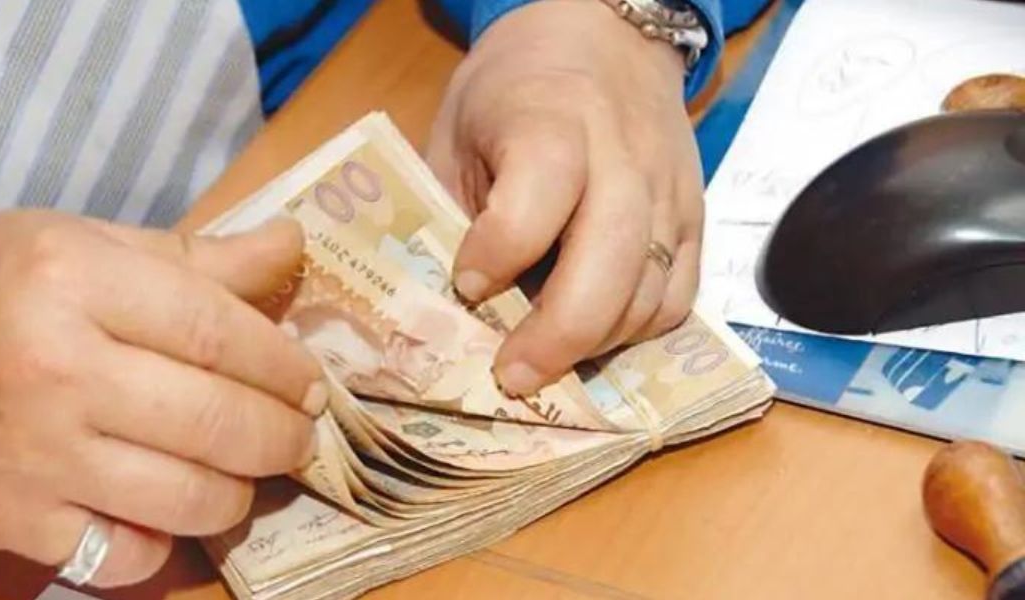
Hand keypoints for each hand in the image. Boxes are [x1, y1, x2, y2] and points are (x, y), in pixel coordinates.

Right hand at [0, 211, 324, 586]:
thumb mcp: (88, 242)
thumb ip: (198, 256)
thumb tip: (293, 247)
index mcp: (75, 281)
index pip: (219, 333)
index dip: (285, 366)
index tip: (314, 384)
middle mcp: (54, 371)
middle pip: (216, 423)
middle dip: (283, 437)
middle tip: (300, 434)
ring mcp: (31, 457)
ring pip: (187, 499)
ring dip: (239, 493)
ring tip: (244, 471)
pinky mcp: (10, 522)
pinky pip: (125, 557)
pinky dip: (164, 544)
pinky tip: (168, 511)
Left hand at [427, 0, 704, 394]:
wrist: (606, 36)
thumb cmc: (514, 88)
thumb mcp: (459, 127)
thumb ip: (451, 207)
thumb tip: (441, 306)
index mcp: (555, 120)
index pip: (538, 197)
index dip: (500, 250)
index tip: (467, 283)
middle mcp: (624, 158)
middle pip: (611, 260)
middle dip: (559, 334)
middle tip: (511, 376)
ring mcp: (670, 193)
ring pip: (651, 292)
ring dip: (596, 344)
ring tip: (545, 364)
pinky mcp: (696, 219)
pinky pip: (679, 297)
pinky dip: (636, 332)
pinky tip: (593, 338)